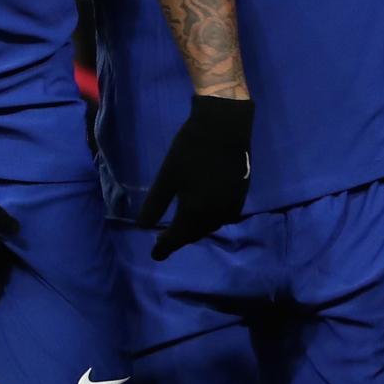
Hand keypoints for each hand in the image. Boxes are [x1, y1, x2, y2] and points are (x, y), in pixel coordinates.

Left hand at [136, 93, 253, 257]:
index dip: (164, 248)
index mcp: (195, 212)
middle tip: (164, 240)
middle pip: (194, 235)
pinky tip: (202, 214)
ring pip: (209, 227)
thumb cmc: (190, 150)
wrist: (224, 128)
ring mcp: (230, 207)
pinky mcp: (240, 197)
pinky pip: (222, 218)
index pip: (176, 238)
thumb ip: (155, 204)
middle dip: (179, 239)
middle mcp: (215, 216)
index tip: (154, 255)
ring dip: (194, 230)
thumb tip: (143, 226)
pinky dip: (209, 221)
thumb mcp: (167, 177)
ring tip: (181, 228)